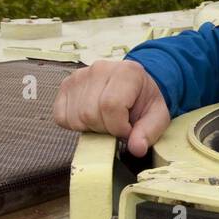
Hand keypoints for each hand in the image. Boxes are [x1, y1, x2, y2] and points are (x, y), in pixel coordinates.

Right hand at [52, 59, 170, 155]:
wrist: (135, 85)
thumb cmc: (144, 100)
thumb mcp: (157, 116)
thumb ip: (148, 132)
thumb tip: (136, 149)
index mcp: (126, 72)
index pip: (110, 106)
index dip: (118, 127)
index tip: (127, 130)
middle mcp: (99, 69)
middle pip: (90, 113)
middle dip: (105, 129)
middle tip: (117, 125)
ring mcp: (79, 76)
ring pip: (75, 117)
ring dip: (91, 128)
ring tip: (106, 120)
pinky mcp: (66, 85)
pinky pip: (61, 116)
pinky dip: (75, 124)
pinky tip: (91, 118)